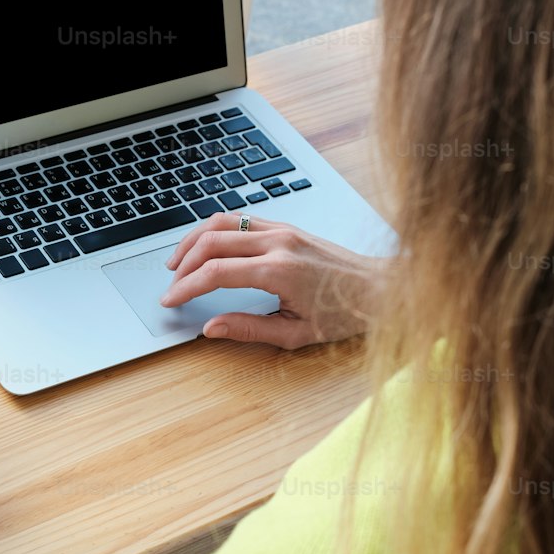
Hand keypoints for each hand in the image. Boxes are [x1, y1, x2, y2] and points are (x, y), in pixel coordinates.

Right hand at [160, 213, 386, 349]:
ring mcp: (283, 230)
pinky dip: (215, 230)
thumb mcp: (296, 333)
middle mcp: (278, 243)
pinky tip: (205, 246)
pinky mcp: (286, 227)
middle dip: (183, 264)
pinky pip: (240, 220)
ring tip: (177, 262)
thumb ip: (248, 329)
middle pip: (212, 242)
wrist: (382, 289)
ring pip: (222, 222)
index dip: (186, 287)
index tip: (171, 300)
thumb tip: (210, 328)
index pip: (216, 272)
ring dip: (193, 240)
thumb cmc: (345, 313)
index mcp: (279, 271)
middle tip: (171, 286)